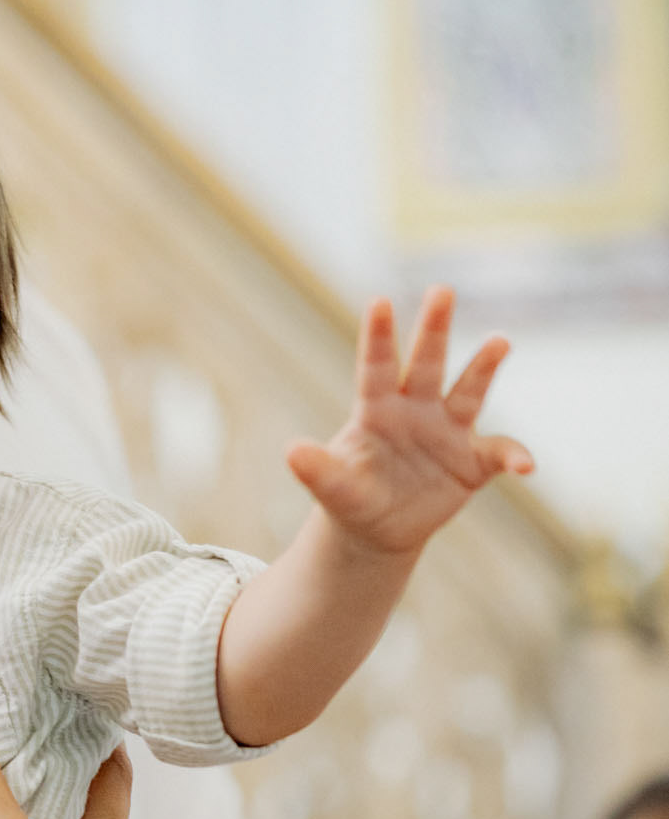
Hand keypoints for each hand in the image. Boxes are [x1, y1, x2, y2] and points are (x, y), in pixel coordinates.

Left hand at [286, 287, 532, 559]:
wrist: (380, 529)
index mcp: (377, 410)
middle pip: (426, 363)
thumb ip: (317, 470)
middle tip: (441, 289)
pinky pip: (499, 454)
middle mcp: (416, 409)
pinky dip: (514, 457)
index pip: (375, 367)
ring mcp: (448, 432)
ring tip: (500, 341)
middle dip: (433, 328)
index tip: (378, 301)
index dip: (377, 336)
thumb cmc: (351, 497)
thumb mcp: (333, 489)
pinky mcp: (473, 462)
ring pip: (468, 393)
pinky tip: (526, 466)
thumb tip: (291, 451)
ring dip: (483, 368)